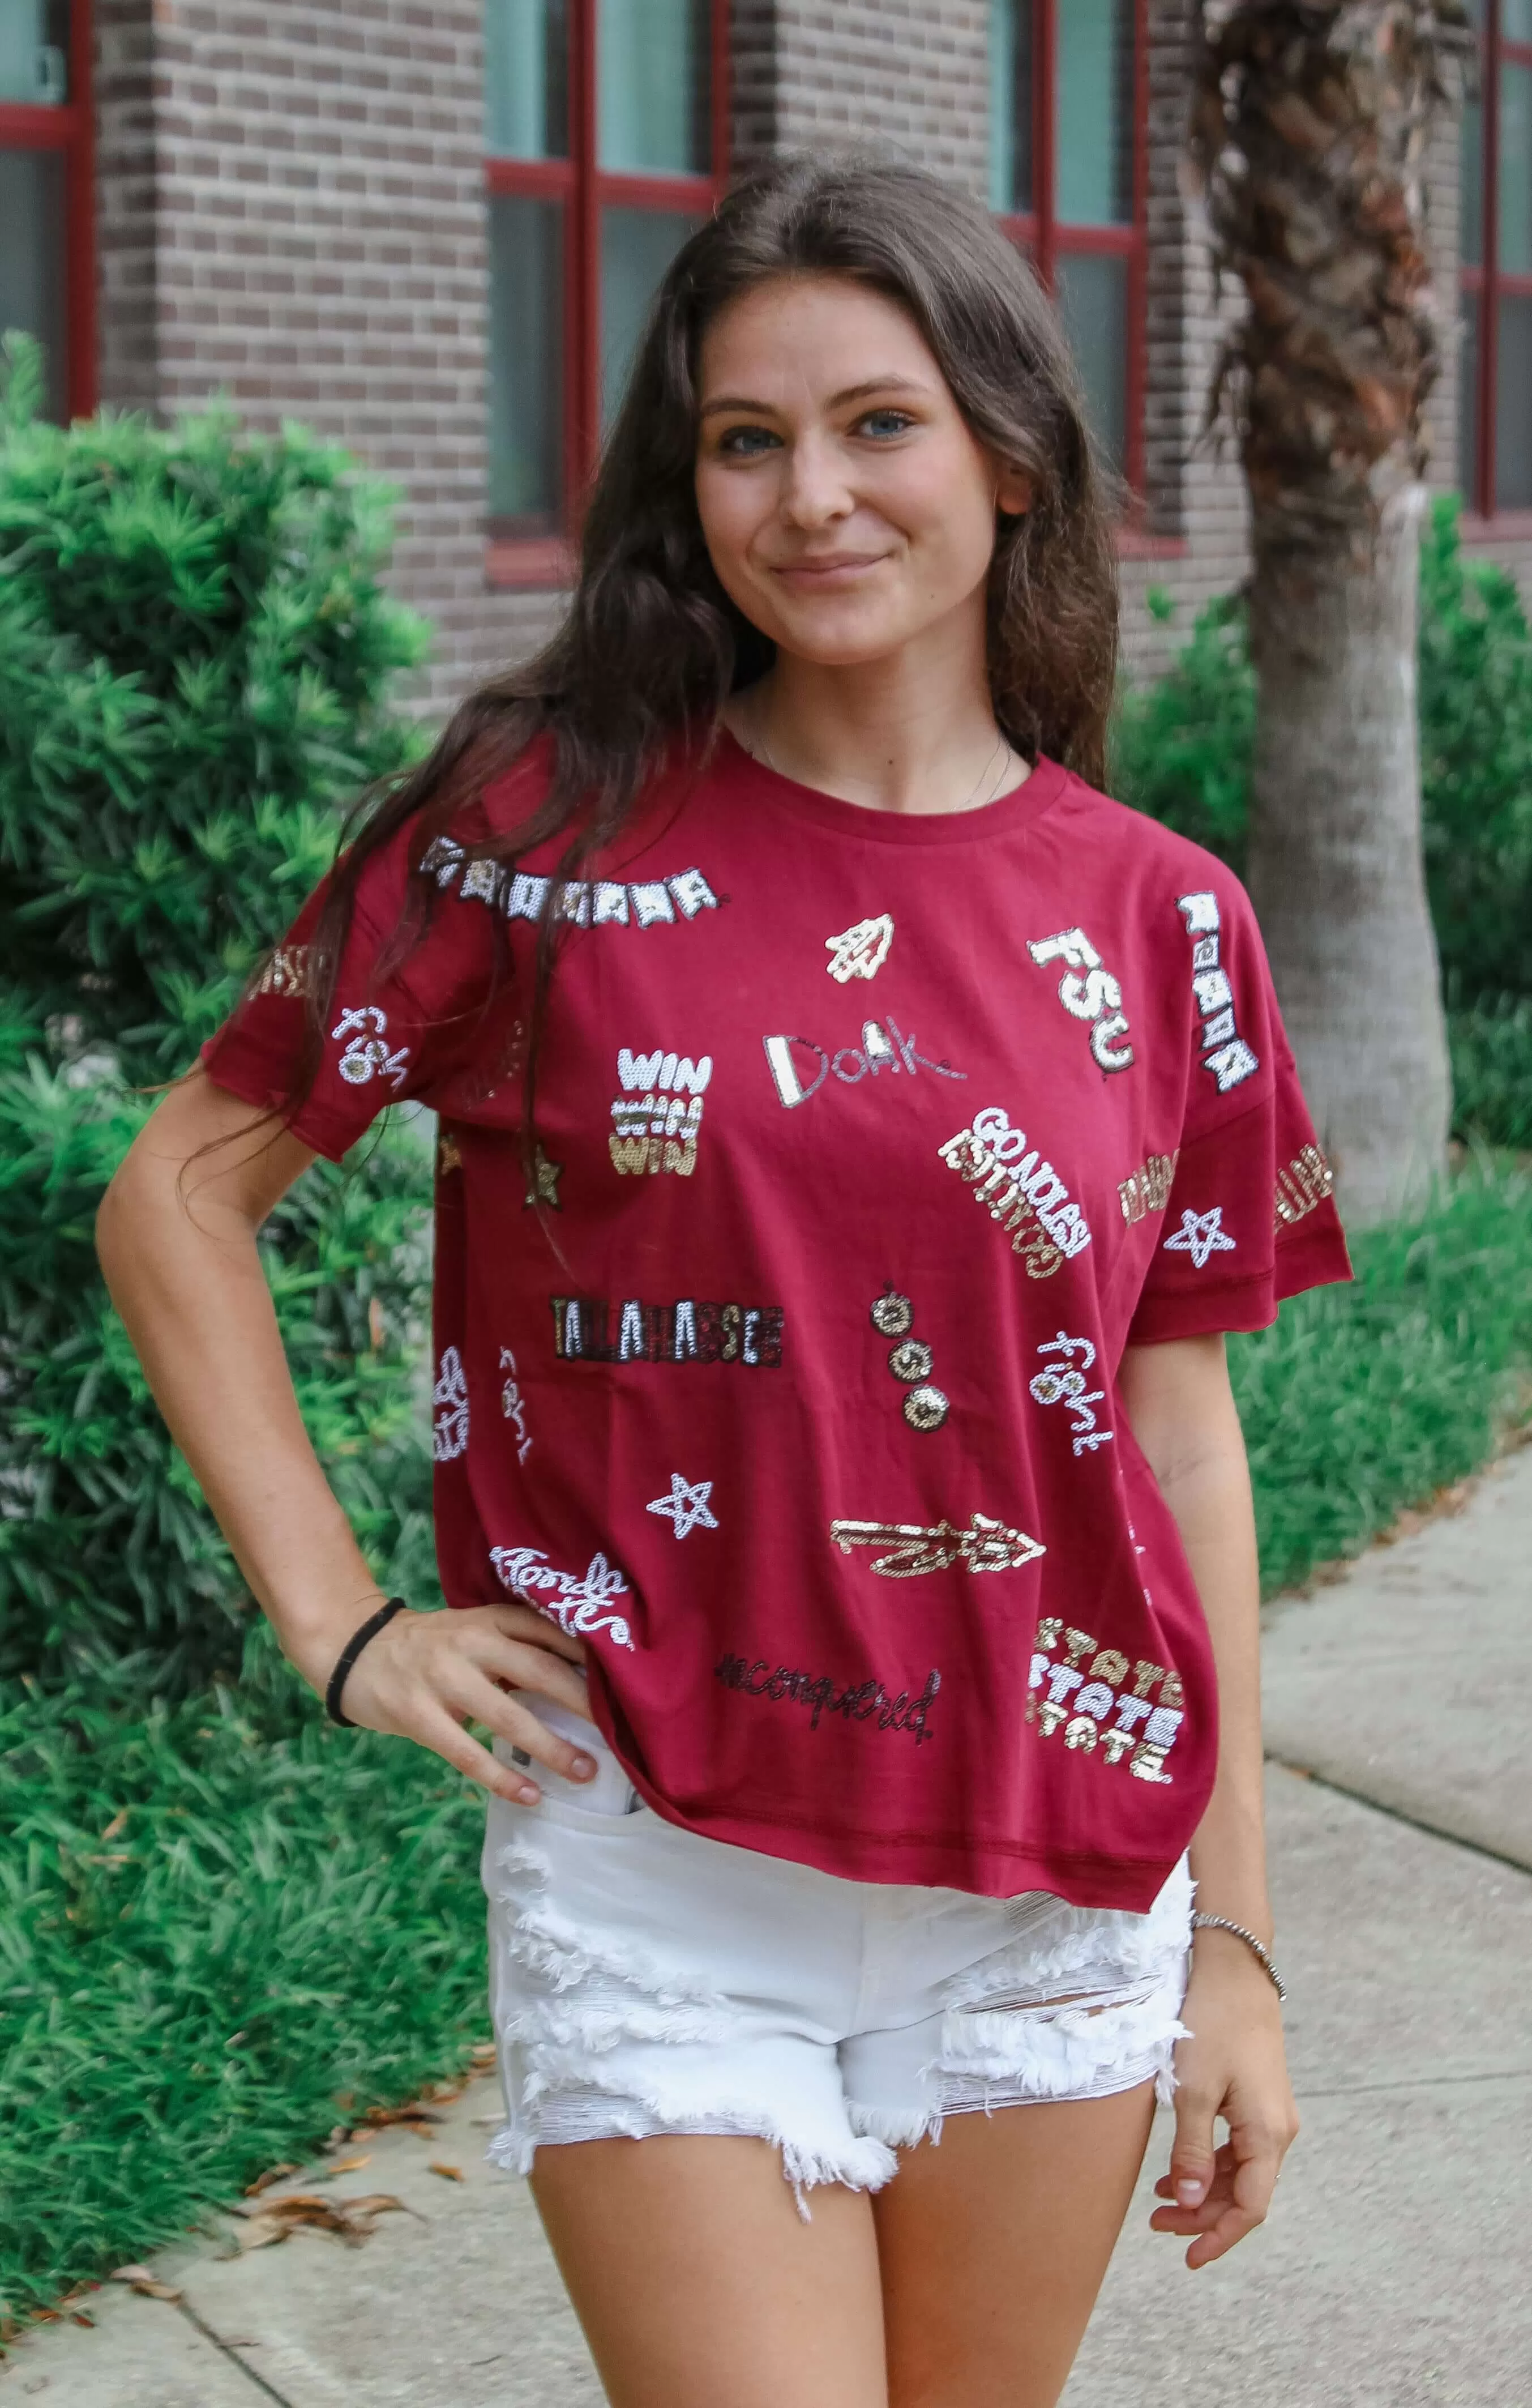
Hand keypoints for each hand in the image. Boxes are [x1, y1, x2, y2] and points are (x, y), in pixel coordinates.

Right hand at [334, 1601, 596, 1805]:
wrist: (355, 1648)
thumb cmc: (431, 1646)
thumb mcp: (474, 1630)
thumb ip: (517, 1647)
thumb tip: (582, 1679)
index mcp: (489, 1619)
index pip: (549, 1631)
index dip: (590, 1655)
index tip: (627, 1681)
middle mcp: (470, 1643)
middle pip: (539, 1671)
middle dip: (583, 1702)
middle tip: (621, 1731)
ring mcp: (442, 1679)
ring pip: (507, 1715)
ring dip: (550, 1747)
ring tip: (583, 1771)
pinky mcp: (418, 1715)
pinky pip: (467, 1753)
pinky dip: (501, 1778)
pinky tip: (530, 1796)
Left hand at [1150, 1931, 1297, 2266]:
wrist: (1234, 1969)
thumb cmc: (1213, 2024)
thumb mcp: (1194, 2091)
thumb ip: (1192, 2151)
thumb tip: (1191, 2203)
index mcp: (1268, 2134)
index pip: (1251, 2207)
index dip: (1220, 2237)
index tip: (1187, 2258)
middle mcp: (1278, 2130)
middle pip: (1245, 2193)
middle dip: (1203, 2216)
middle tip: (1156, 2225)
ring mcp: (1271, 2114)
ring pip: (1241, 2172)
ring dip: (1204, 2191)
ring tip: (1159, 2201)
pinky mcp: (1258, 2099)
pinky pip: (1238, 2148)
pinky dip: (1209, 2164)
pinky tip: (1178, 2169)